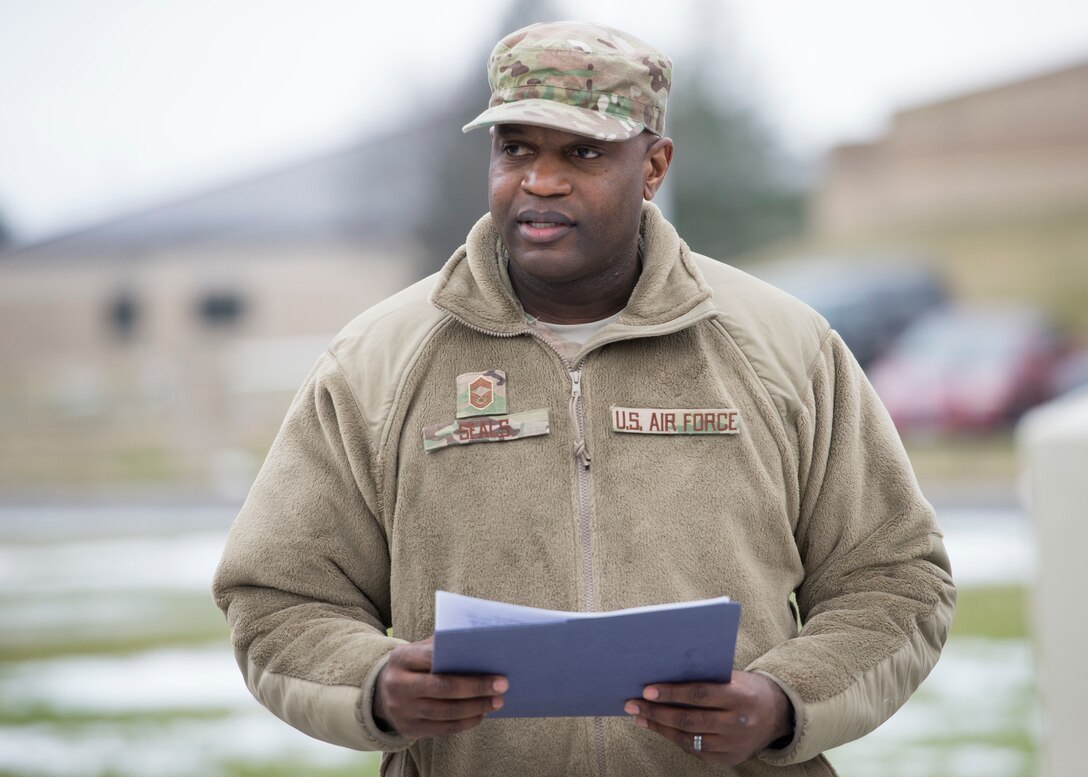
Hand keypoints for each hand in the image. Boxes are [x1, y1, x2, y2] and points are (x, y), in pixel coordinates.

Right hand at [373, 636, 507, 737]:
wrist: (382, 691)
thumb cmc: (414, 664)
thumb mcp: (419, 650)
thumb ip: (442, 646)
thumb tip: (481, 643)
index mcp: (401, 658)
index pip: (434, 658)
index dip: (462, 663)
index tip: (492, 663)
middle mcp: (398, 685)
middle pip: (442, 688)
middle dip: (475, 687)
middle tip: (502, 685)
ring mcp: (402, 710)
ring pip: (445, 712)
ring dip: (475, 708)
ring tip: (497, 702)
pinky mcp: (409, 729)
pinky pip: (442, 729)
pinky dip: (465, 722)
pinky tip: (481, 714)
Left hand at [624, 670, 792, 765]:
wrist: (778, 714)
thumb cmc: (746, 687)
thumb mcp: (731, 677)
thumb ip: (704, 678)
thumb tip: (662, 677)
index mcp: (739, 697)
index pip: (699, 694)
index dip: (671, 692)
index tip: (647, 689)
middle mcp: (737, 724)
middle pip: (689, 720)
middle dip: (656, 712)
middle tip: (632, 704)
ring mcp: (734, 745)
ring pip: (688, 739)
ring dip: (659, 727)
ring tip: (640, 716)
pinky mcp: (730, 760)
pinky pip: (695, 751)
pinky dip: (674, 739)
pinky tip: (659, 728)